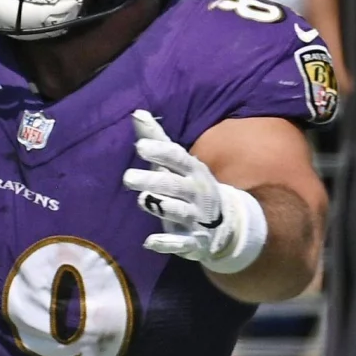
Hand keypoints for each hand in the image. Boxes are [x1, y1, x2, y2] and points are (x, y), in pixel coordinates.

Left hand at [121, 110, 263, 272]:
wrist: (227, 224)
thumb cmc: (191, 186)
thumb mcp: (178, 164)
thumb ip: (157, 141)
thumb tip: (136, 113)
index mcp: (193, 171)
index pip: (177, 158)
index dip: (160, 152)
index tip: (140, 146)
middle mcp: (197, 192)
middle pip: (174, 185)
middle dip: (154, 180)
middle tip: (127, 177)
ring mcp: (197, 217)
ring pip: (179, 211)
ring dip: (162, 206)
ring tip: (144, 200)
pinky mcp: (194, 241)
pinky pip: (181, 242)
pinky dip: (167, 243)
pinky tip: (149, 242)